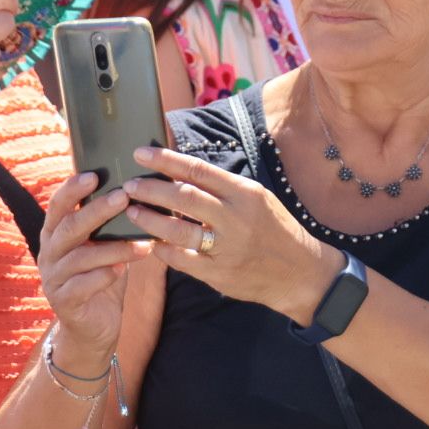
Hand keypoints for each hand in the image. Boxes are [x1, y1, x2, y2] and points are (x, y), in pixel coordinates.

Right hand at [37, 171, 157, 356]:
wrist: (93, 327)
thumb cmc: (102, 275)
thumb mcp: (103, 246)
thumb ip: (110, 223)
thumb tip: (138, 190)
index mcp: (56, 233)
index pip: (58, 205)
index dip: (72, 189)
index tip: (94, 175)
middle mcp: (49, 252)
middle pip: (70, 227)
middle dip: (97, 211)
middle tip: (123, 197)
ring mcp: (53, 278)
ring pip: (81, 257)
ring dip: (113, 248)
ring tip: (141, 243)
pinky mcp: (63, 302)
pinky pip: (82, 286)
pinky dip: (103, 276)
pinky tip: (121, 271)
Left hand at [123, 146, 342, 324]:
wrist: (300, 272)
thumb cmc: (276, 229)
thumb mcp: (257, 198)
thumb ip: (223, 186)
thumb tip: (182, 171)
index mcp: (245, 193)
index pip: (197, 170)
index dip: (165, 160)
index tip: (141, 154)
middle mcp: (235, 218)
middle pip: (182, 198)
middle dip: (150, 189)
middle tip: (129, 186)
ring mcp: (226, 247)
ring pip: (177, 230)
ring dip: (150, 219)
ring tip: (133, 212)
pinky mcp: (218, 274)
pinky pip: (181, 260)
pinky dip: (162, 250)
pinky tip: (152, 242)